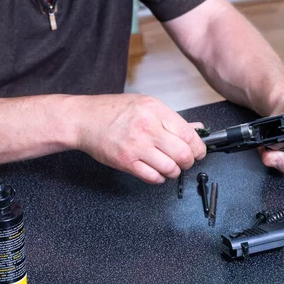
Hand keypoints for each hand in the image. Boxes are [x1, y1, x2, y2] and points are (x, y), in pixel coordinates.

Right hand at [73, 94, 205, 183]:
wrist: (85, 119)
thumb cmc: (114, 111)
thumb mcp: (147, 105)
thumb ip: (172, 119)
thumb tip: (197, 128)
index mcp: (155, 111)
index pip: (189, 134)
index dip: (198, 147)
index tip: (199, 151)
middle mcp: (148, 128)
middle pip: (183, 154)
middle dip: (189, 161)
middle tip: (186, 161)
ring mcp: (136, 146)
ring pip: (170, 168)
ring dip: (174, 171)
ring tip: (170, 166)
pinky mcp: (126, 162)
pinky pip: (153, 177)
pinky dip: (159, 178)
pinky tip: (156, 171)